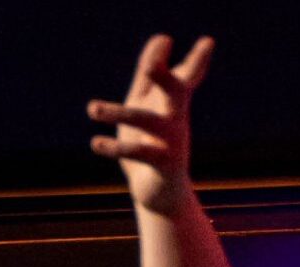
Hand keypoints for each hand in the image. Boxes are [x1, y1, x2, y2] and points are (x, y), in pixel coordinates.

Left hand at [87, 34, 213, 215]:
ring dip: (118, 113)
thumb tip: (162, 38)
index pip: (187, 76)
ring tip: (92, 108)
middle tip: (150, 66)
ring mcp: (172, 143)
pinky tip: (96, 142)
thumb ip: (150, 73)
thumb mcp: (147, 103)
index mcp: (174, 102)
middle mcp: (177, 119)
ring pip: (146, 121)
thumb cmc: (152, 143)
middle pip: (176, 93)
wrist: (160, 195)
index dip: (197, 60)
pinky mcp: (163, 166)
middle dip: (165, 78)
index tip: (207, 42)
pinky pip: (139, 153)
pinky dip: (116, 148)